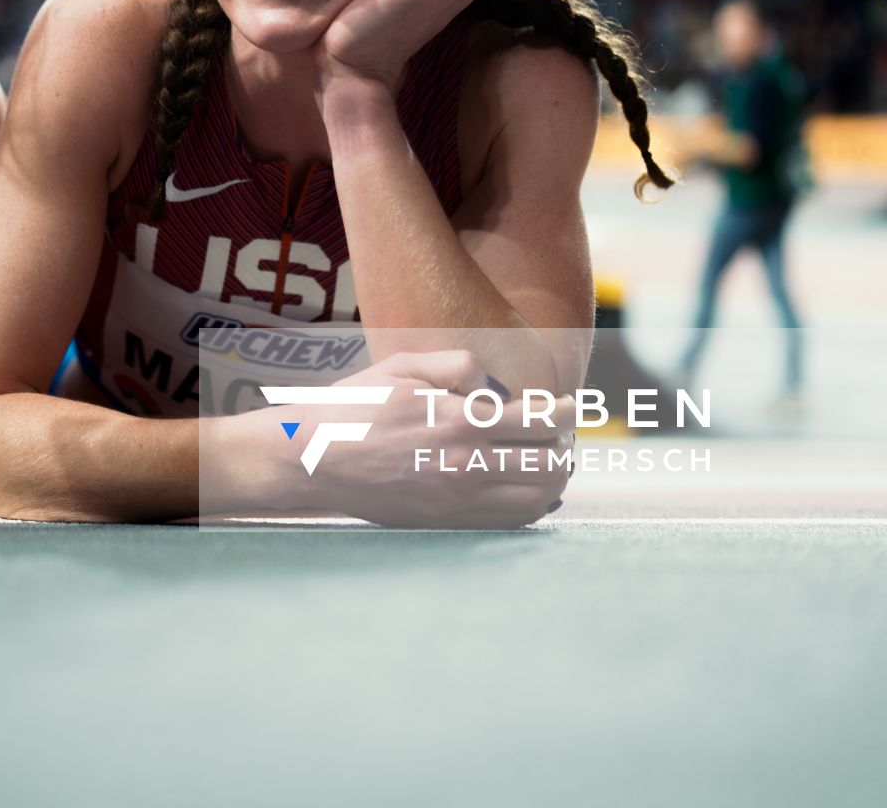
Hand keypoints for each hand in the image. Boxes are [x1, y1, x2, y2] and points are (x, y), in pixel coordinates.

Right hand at [281, 349, 573, 527]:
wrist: (313, 460)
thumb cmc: (355, 407)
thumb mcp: (402, 366)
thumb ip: (457, 364)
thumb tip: (496, 382)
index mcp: (459, 420)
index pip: (540, 421)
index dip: (567, 413)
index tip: (573, 407)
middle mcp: (465, 464)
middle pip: (550, 465)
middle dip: (564, 447)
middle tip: (560, 436)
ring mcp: (457, 500)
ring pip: (536, 500)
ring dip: (552, 479)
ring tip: (547, 462)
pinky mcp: (446, 522)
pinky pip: (509, 522)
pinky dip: (530, 506)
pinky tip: (524, 489)